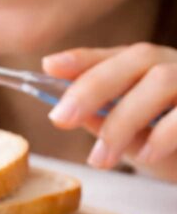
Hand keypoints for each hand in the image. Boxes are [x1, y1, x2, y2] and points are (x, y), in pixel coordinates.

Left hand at [43, 43, 176, 181]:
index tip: (49, 66)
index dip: (83, 57)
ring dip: (122, 120)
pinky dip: (164, 132)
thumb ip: (106, 121)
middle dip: (92, 86)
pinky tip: (146, 154)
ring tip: (101, 158)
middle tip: (60, 119)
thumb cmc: (175, 152)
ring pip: (161, 80)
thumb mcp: (135, 140)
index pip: (117, 55)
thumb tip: (69, 110)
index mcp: (156, 69)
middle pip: (138, 58)